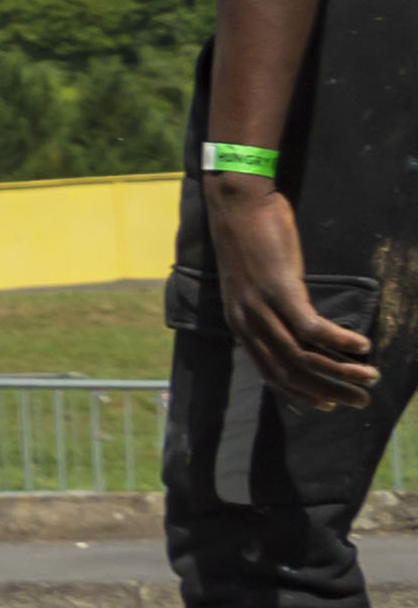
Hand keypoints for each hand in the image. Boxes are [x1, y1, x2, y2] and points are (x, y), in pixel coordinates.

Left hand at [205, 184, 380, 413]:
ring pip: (303, 356)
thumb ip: (270, 310)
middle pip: (290, 372)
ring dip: (340, 372)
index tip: (327, 404)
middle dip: (328, 391)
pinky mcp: (279, 290)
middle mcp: (247, 322)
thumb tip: (297, 328)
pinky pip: (313, 328)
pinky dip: (340, 341)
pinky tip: (362, 344)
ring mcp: (261, 307)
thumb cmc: (251, 240)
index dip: (300, 393)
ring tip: (370, 377)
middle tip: (360, 402)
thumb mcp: (253, 285)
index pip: (270, 373)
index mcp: (240, 324)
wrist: (237, 204)